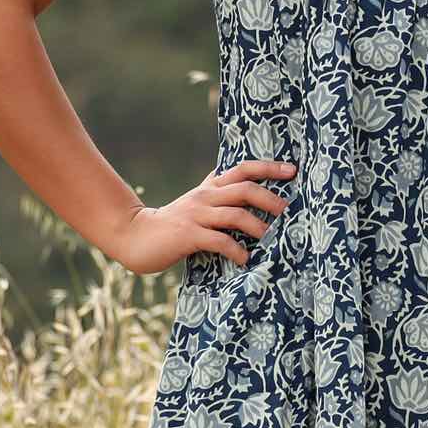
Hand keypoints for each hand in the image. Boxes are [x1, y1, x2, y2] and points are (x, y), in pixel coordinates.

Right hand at [112, 158, 298, 276]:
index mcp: (211, 187)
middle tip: (289, 212)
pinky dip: (236, 251)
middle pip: (245, 189)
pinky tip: (246, 260)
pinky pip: (219, 241)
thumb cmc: (173, 222)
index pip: (243, 169)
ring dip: (258, 227)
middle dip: (271, 199)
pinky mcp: (188, 235)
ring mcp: (196, 215)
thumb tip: (245, 186)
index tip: (292, 170)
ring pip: (235, 215)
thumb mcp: (197, 202)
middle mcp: (206, 196)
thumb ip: (217, 193)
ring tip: (273, 240)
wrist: (135, 235)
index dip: (268, 167)